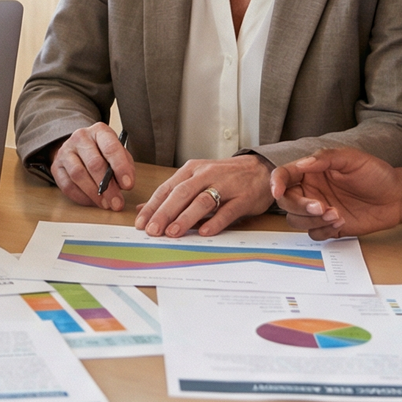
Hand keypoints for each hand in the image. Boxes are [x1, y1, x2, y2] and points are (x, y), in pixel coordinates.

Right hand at [50, 125, 132, 210]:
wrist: (79, 149)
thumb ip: (125, 166)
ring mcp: (65, 151)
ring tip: (106, 204)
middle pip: (94, 163)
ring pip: (78, 175)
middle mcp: (80, 137)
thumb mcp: (118, 153)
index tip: (128, 185)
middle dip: (108, 187)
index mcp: (99, 131)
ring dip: (94, 194)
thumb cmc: (103, 153)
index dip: (120, 167)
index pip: (110, 147)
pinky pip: (67, 186)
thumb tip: (124, 184)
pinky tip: (92, 201)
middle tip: (117, 203)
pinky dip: (82, 197)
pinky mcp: (56, 167)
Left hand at [134, 155, 273, 237]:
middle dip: (165, 213)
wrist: (260, 169)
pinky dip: (215, 222)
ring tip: (172, 233)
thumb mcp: (195, 180)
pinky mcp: (243, 197)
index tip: (141, 223)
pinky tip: (204, 232)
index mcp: (192, 170)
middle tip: (153, 231)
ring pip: (202, 201)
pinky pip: (227, 210)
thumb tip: (143, 209)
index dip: (153, 206)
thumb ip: (172, 194)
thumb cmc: (224, 177)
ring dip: (186, 218)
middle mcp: (206, 175)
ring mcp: (226, 185)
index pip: (167, 188)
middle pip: (181, 194)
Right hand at [270, 148, 401, 238]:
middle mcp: (311, 190)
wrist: (396, 197)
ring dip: (312, 220)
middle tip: (322, 207)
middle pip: (287, 202)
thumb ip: (325, 158)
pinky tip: (342, 223)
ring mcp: (319, 210)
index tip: (277, 191)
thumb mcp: (352, 159)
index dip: (276, 182)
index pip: (284, 175)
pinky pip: (313, 234)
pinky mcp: (329, 227)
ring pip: (296, 221)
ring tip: (337, 215)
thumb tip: (301, 164)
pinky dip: (324, 231)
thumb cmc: (375, 173)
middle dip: (300, 207)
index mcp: (311, 171)